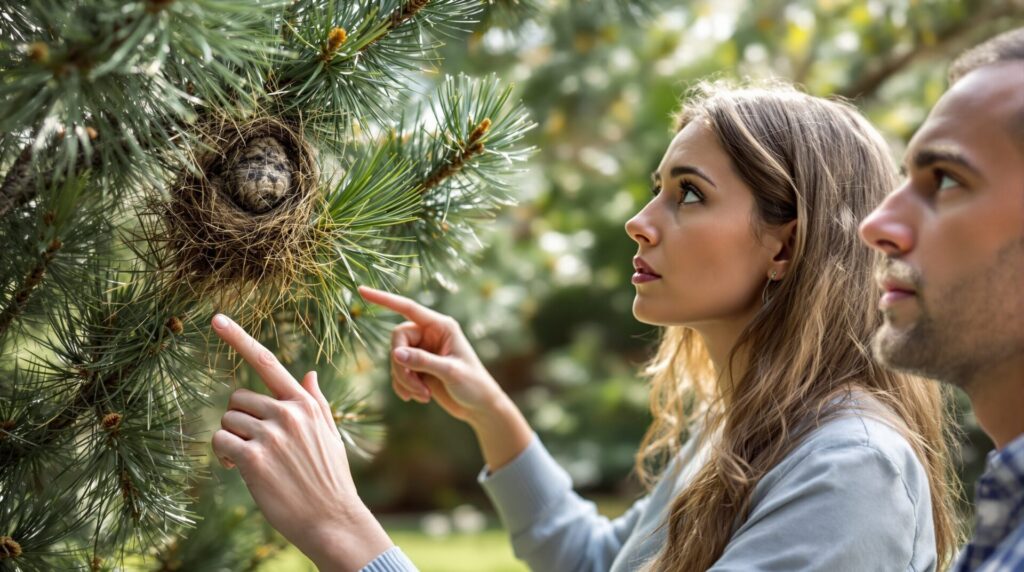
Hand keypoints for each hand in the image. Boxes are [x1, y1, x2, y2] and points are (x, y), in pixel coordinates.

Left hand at [210, 314, 392, 571]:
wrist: (333, 519)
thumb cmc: (330, 479)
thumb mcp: (329, 436)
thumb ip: (316, 402)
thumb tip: (308, 374)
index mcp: (305, 403)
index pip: (267, 362)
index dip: (239, 339)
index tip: (216, 318)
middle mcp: (288, 412)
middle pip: (238, 398)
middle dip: (240, 421)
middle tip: (254, 446)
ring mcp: (271, 434)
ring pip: (227, 420)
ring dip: (231, 440)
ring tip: (251, 462)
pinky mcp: (253, 458)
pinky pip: (221, 442)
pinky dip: (224, 456)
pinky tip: (240, 470)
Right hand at [358, 285, 508, 425]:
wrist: (479, 406)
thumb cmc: (473, 385)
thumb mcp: (450, 372)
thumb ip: (423, 361)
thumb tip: (395, 354)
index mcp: (441, 326)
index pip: (407, 308)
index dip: (384, 299)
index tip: (361, 290)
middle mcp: (430, 334)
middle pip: (397, 340)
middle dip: (401, 367)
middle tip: (416, 388)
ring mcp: (423, 350)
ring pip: (396, 359)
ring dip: (404, 380)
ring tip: (423, 396)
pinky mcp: (418, 366)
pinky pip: (398, 371)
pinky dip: (403, 386)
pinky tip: (417, 398)